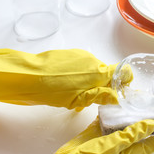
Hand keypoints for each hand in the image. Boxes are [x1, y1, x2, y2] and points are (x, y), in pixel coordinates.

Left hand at [0, 49, 131, 108]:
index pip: (122, 71)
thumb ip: (100, 96)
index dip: (125, 81)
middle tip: (88, 99)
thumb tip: (117, 97)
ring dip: (89, 82)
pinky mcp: (70, 54)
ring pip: (93, 70)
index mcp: (98, 72)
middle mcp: (93, 60)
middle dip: (102, 86)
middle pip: (106, 73)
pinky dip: (80, 75)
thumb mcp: (78, 99)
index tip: (119, 91)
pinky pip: (82, 65)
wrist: (28, 75)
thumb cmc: (53, 90)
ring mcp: (81, 56)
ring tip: (74, 94)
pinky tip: (66, 85)